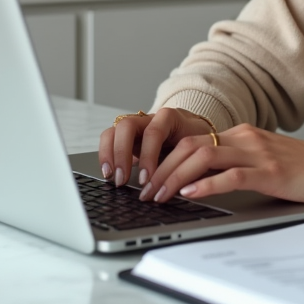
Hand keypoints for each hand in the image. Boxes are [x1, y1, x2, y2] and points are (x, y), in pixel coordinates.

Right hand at [98, 108, 212, 187]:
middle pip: (126, 126)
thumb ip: (188, 160)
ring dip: (108, 154)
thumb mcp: (197, 147)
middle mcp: (148, 119)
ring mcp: (135, 126)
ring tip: (111, 177)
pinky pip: (109, 140)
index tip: (145, 179)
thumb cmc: (196, 139)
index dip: (148, 155)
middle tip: (123, 180)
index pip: (154, 131)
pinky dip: (106, 155)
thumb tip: (181, 185)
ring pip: (113, 131)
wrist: (193, 129)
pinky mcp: (126, 137)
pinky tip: (109, 173)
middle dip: (122, 154)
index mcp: (169, 118)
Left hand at [138, 123, 303, 204]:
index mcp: (241, 134)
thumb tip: (199, 179)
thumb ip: (234, 163)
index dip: (164, 158)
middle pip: (190, 146)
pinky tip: (192, 193)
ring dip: (176, 177)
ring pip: (204, 157)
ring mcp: (258, 153)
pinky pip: (231, 175)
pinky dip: (207, 184)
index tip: (148, 176)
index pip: (191, 140)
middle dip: (161, 168)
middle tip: (145, 190)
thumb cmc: (303, 168)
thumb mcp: (262, 159)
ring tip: (160, 194)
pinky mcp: (271, 172)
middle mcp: (245, 138)